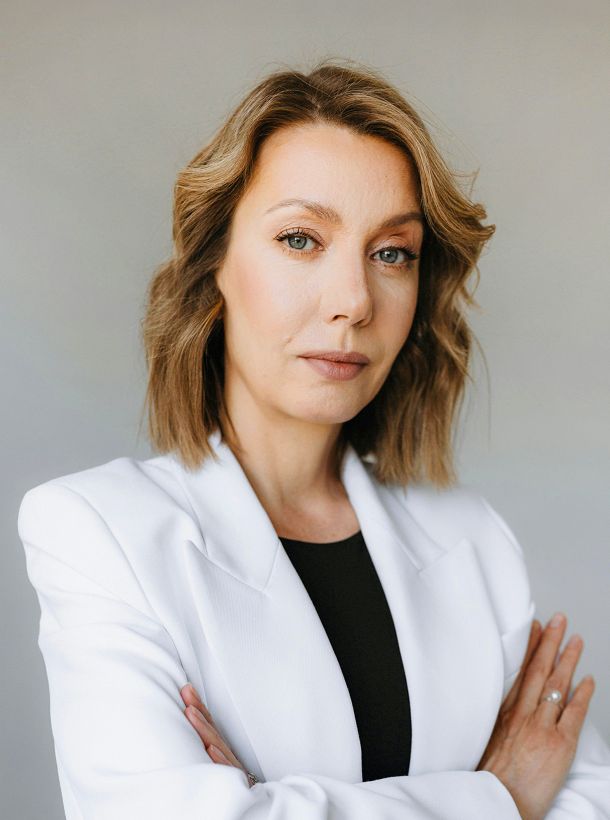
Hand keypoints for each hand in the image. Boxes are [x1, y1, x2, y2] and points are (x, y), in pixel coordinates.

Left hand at [180, 683, 253, 783]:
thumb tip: (194, 730)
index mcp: (225, 754)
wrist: (257, 810)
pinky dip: (220, 759)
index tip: (187, 690)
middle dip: (200, 711)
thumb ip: (213, 746)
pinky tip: (211, 749)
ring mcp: (234, 772)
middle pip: (214, 732)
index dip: (200, 707)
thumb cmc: (240, 789)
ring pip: (219, 747)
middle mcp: (230, 759)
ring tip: (191, 713)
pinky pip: (228, 772)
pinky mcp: (240, 786)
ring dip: (205, 729)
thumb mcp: (225, 765)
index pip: (211, 726)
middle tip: (187, 695)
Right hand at [477, 613, 595, 819]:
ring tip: (576, 640)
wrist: (497, 801)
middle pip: (539, 670)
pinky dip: (582, 694)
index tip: (535, 626)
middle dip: (550, 642)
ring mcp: (541, 727)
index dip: (529, 646)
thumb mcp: (486, 739)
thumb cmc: (491, 776)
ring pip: (557, 685)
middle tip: (559, 620)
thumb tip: (504, 706)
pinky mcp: (559, 744)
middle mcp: (523, 714)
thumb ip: (498, 719)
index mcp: (504, 712)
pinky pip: (574, 713)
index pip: (519, 670)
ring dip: (568, 659)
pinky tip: (588, 679)